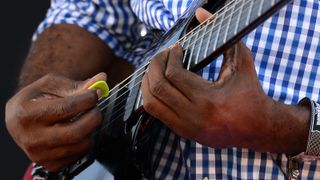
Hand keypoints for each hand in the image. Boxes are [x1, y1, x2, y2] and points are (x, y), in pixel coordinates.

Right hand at [5, 73, 105, 171]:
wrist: (20, 119)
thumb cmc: (35, 99)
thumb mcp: (51, 85)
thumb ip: (77, 84)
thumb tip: (102, 79)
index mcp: (26, 114)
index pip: (66, 108)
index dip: (87, 99)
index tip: (95, 93)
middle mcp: (31, 138)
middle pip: (76, 132)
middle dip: (94, 116)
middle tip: (96, 107)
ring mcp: (40, 154)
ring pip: (81, 144)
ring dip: (91, 129)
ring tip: (85, 118)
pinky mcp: (51, 164)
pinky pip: (79, 154)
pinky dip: (85, 141)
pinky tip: (77, 130)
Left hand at [141, 8, 277, 149]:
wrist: (257, 128)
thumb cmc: (250, 91)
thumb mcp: (242, 61)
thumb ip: (222, 35)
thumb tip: (201, 12)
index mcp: (209, 99)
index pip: (174, 74)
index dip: (170, 57)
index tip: (176, 49)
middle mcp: (194, 115)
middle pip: (158, 87)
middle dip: (154, 66)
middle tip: (162, 55)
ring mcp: (186, 127)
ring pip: (151, 103)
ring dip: (148, 82)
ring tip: (157, 69)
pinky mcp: (183, 132)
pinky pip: (156, 113)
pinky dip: (153, 96)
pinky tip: (160, 84)